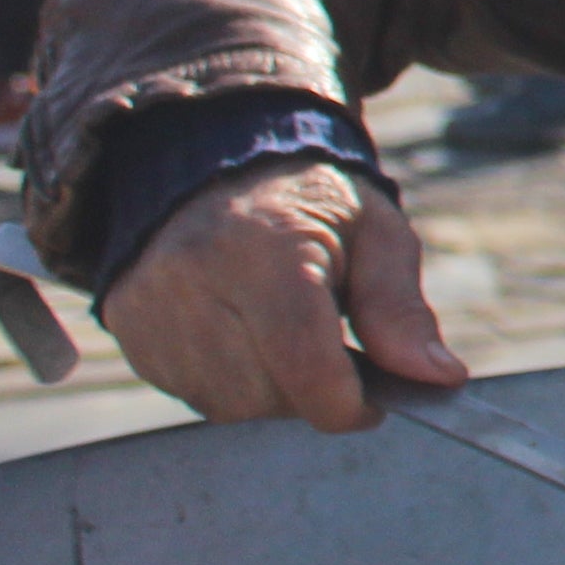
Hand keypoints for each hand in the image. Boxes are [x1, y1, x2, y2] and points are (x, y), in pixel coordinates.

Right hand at [94, 159, 461, 431]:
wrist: (217, 160)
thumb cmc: (310, 200)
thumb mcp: (377, 233)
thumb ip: (402, 310)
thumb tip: (438, 378)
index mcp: (267, 250)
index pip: (306, 365)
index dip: (348, 404)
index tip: (373, 402)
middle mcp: (195, 280)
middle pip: (266, 394)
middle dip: (311, 390)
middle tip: (328, 345)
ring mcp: (150, 305)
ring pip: (226, 403)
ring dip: (268, 389)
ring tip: (281, 330)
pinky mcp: (126, 324)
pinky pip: (189, 391)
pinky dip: (226, 379)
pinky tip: (241, 331)